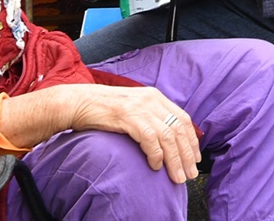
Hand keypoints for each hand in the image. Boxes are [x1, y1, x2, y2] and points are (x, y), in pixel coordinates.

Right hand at [0, 83, 200, 183]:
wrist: (78, 102)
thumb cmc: (103, 110)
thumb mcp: (133, 109)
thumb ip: (149, 118)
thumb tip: (166, 140)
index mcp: (155, 97)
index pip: (183, 119)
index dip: (192, 140)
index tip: (195, 158)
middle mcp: (152, 99)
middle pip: (179, 129)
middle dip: (187, 154)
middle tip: (190, 174)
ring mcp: (140, 107)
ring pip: (168, 136)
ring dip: (175, 160)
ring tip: (177, 177)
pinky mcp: (128, 116)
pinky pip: (150, 138)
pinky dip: (156, 154)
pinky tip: (155, 166)